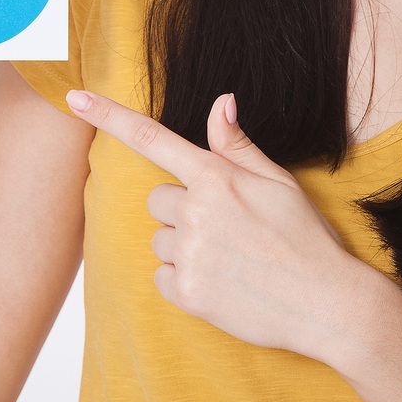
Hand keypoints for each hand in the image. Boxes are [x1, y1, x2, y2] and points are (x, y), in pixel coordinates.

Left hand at [65, 88, 361, 357]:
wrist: (327, 303)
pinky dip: (183, 280)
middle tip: (227, 229)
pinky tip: (221, 283)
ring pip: (161, 239)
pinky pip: (162, 276)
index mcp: (217, 177)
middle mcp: (196, 211)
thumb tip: (220, 102)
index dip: (108, 115)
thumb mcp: (278, 182)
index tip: (75, 97)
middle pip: (158, 199)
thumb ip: (237, 146)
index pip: (151, 138)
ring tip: (231, 259)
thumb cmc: (306, 239)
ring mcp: (189, 253)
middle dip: (184, 210)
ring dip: (184, 246)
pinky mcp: (186, 292)